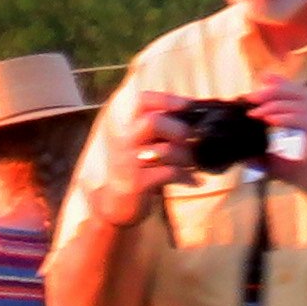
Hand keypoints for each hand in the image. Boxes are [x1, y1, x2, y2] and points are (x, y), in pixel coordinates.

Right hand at [91, 95, 194, 220]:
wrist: (113, 206)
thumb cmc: (134, 170)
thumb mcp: (139, 144)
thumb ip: (158, 128)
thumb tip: (193, 115)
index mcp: (123, 127)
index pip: (141, 101)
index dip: (166, 99)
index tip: (189, 104)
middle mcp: (121, 142)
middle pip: (153, 122)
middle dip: (179, 130)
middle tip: (191, 140)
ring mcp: (126, 163)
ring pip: (164, 150)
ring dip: (185, 156)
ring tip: (192, 163)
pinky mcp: (135, 183)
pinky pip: (169, 173)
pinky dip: (186, 177)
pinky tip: (193, 181)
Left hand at [245, 77, 306, 217]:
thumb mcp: (292, 173)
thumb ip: (272, 164)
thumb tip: (249, 159)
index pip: (297, 100)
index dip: (281, 87)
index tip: (262, 80)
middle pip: (300, 94)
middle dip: (275, 89)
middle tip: (250, 94)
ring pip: (303, 104)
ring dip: (277, 102)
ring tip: (256, 105)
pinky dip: (288, 118)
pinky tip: (271, 120)